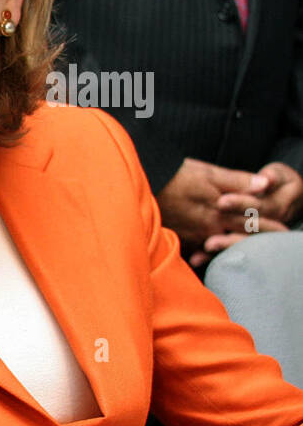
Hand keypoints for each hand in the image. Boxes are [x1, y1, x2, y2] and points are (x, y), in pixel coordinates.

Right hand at [155, 158, 284, 268]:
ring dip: (231, 248)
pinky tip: (210, 252)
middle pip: (237, 239)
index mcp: (219, 213)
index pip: (251, 223)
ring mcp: (192, 236)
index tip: (284, 232)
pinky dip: (206, 252)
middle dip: (254, 241)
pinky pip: (196, 249)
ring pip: (217, 246)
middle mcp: (207, 229)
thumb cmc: (175, 176)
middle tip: (273, 245)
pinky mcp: (177, 238)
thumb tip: (265, 185)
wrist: (140, 185)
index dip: (269, 227)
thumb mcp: (208, 172)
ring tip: (243, 250)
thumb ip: (237, 180)